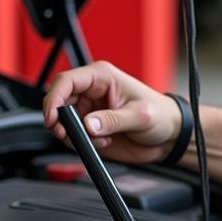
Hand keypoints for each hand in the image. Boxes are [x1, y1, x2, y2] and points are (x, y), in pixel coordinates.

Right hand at [42, 61, 181, 164]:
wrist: (169, 136)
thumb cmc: (161, 115)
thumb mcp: (140, 116)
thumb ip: (113, 120)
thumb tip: (89, 124)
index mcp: (102, 77)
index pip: (66, 81)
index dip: (54, 98)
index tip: (52, 117)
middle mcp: (92, 92)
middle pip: (59, 101)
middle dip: (59, 120)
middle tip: (68, 135)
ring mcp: (90, 111)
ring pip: (63, 121)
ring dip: (74, 134)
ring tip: (99, 140)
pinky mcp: (91, 128)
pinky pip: (74, 136)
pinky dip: (83, 143)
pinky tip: (103, 143)